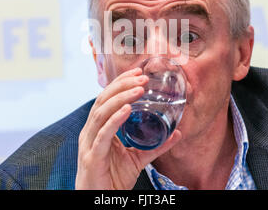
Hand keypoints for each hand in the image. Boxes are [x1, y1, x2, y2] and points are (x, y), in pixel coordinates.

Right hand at [75, 67, 181, 189]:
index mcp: (98, 129)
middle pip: (103, 100)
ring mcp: (89, 143)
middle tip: (142, 76)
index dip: (120, 83)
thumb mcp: (137, 158)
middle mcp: (90, 132)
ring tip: (139, 89)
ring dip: (121, 97)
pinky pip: (103, 133)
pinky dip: (115, 119)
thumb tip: (178, 133)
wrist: (99, 202)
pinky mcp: (92, 156)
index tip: (138, 71)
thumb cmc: (112, 179)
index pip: (106, 98)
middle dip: (122, 85)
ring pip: (102, 112)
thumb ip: (156, 146)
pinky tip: (127, 108)